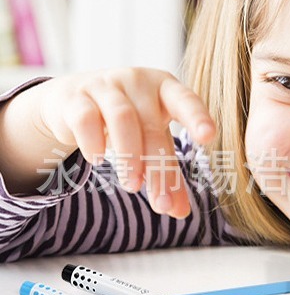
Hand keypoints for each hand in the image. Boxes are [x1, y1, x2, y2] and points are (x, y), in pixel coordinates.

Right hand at [1, 68, 214, 217]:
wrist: (74, 99)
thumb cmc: (129, 119)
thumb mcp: (151, 139)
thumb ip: (167, 172)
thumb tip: (180, 212)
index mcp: (166, 89)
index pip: (186, 100)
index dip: (197, 117)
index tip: (209, 136)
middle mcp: (139, 82)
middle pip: (152, 126)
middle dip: (158, 168)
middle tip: (160, 203)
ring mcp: (106, 85)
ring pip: (122, 119)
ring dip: (130, 157)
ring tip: (132, 185)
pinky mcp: (76, 96)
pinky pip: (86, 119)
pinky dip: (94, 142)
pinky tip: (98, 159)